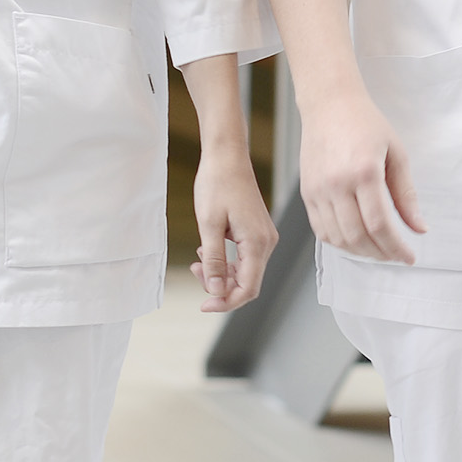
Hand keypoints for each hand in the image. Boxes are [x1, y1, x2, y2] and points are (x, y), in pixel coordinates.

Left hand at [190, 143, 277, 311]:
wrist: (226, 156)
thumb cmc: (217, 184)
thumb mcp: (209, 225)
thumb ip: (214, 260)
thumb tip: (216, 290)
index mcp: (258, 243)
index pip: (248, 289)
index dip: (226, 302)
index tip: (204, 305)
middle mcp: (266, 242)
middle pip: (247, 282)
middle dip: (220, 286)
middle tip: (195, 273)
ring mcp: (264, 237)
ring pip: (245, 271)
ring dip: (221, 273)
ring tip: (197, 262)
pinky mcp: (257, 231)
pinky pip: (244, 257)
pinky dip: (226, 260)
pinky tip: (207, 251)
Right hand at [299, 85, 425, 264]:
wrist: (329, 104)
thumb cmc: (365, 124)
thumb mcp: (396, 153)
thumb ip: (406, 194)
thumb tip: (419, 228)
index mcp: (364, 171)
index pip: (379, 224)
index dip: (396, 247)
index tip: (408, 257)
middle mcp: (337, 183)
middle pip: (358, 236)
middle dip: (381, 254)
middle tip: (395, 255)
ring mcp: (318, 189)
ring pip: (338, 238)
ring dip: (360, 252)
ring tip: (378, 250)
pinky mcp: (306, 192)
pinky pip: (321, 229)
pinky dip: (339, 242)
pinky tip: (355, 240)